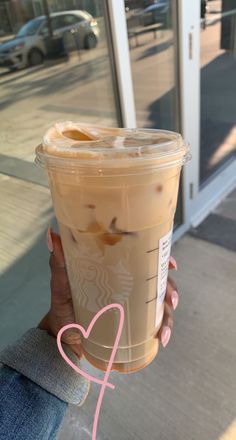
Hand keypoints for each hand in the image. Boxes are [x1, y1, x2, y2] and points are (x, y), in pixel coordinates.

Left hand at [39, 228, 178, 355]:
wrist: (61, 336)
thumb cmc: (63, 305)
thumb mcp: (61, 284)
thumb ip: (59, 262)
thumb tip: (52, 235)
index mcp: (119, 272)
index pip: (145, 260)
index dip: (163, 259)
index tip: (171, 264)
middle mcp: (131, 288)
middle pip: (160, 283)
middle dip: (171, 290)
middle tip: (170, 299)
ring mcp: (134, 308)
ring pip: (161, 306)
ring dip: (169, 316)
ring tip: (164, 329)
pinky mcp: (134, 327)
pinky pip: (154, 328)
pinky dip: (162, 332)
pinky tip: (161, 340)